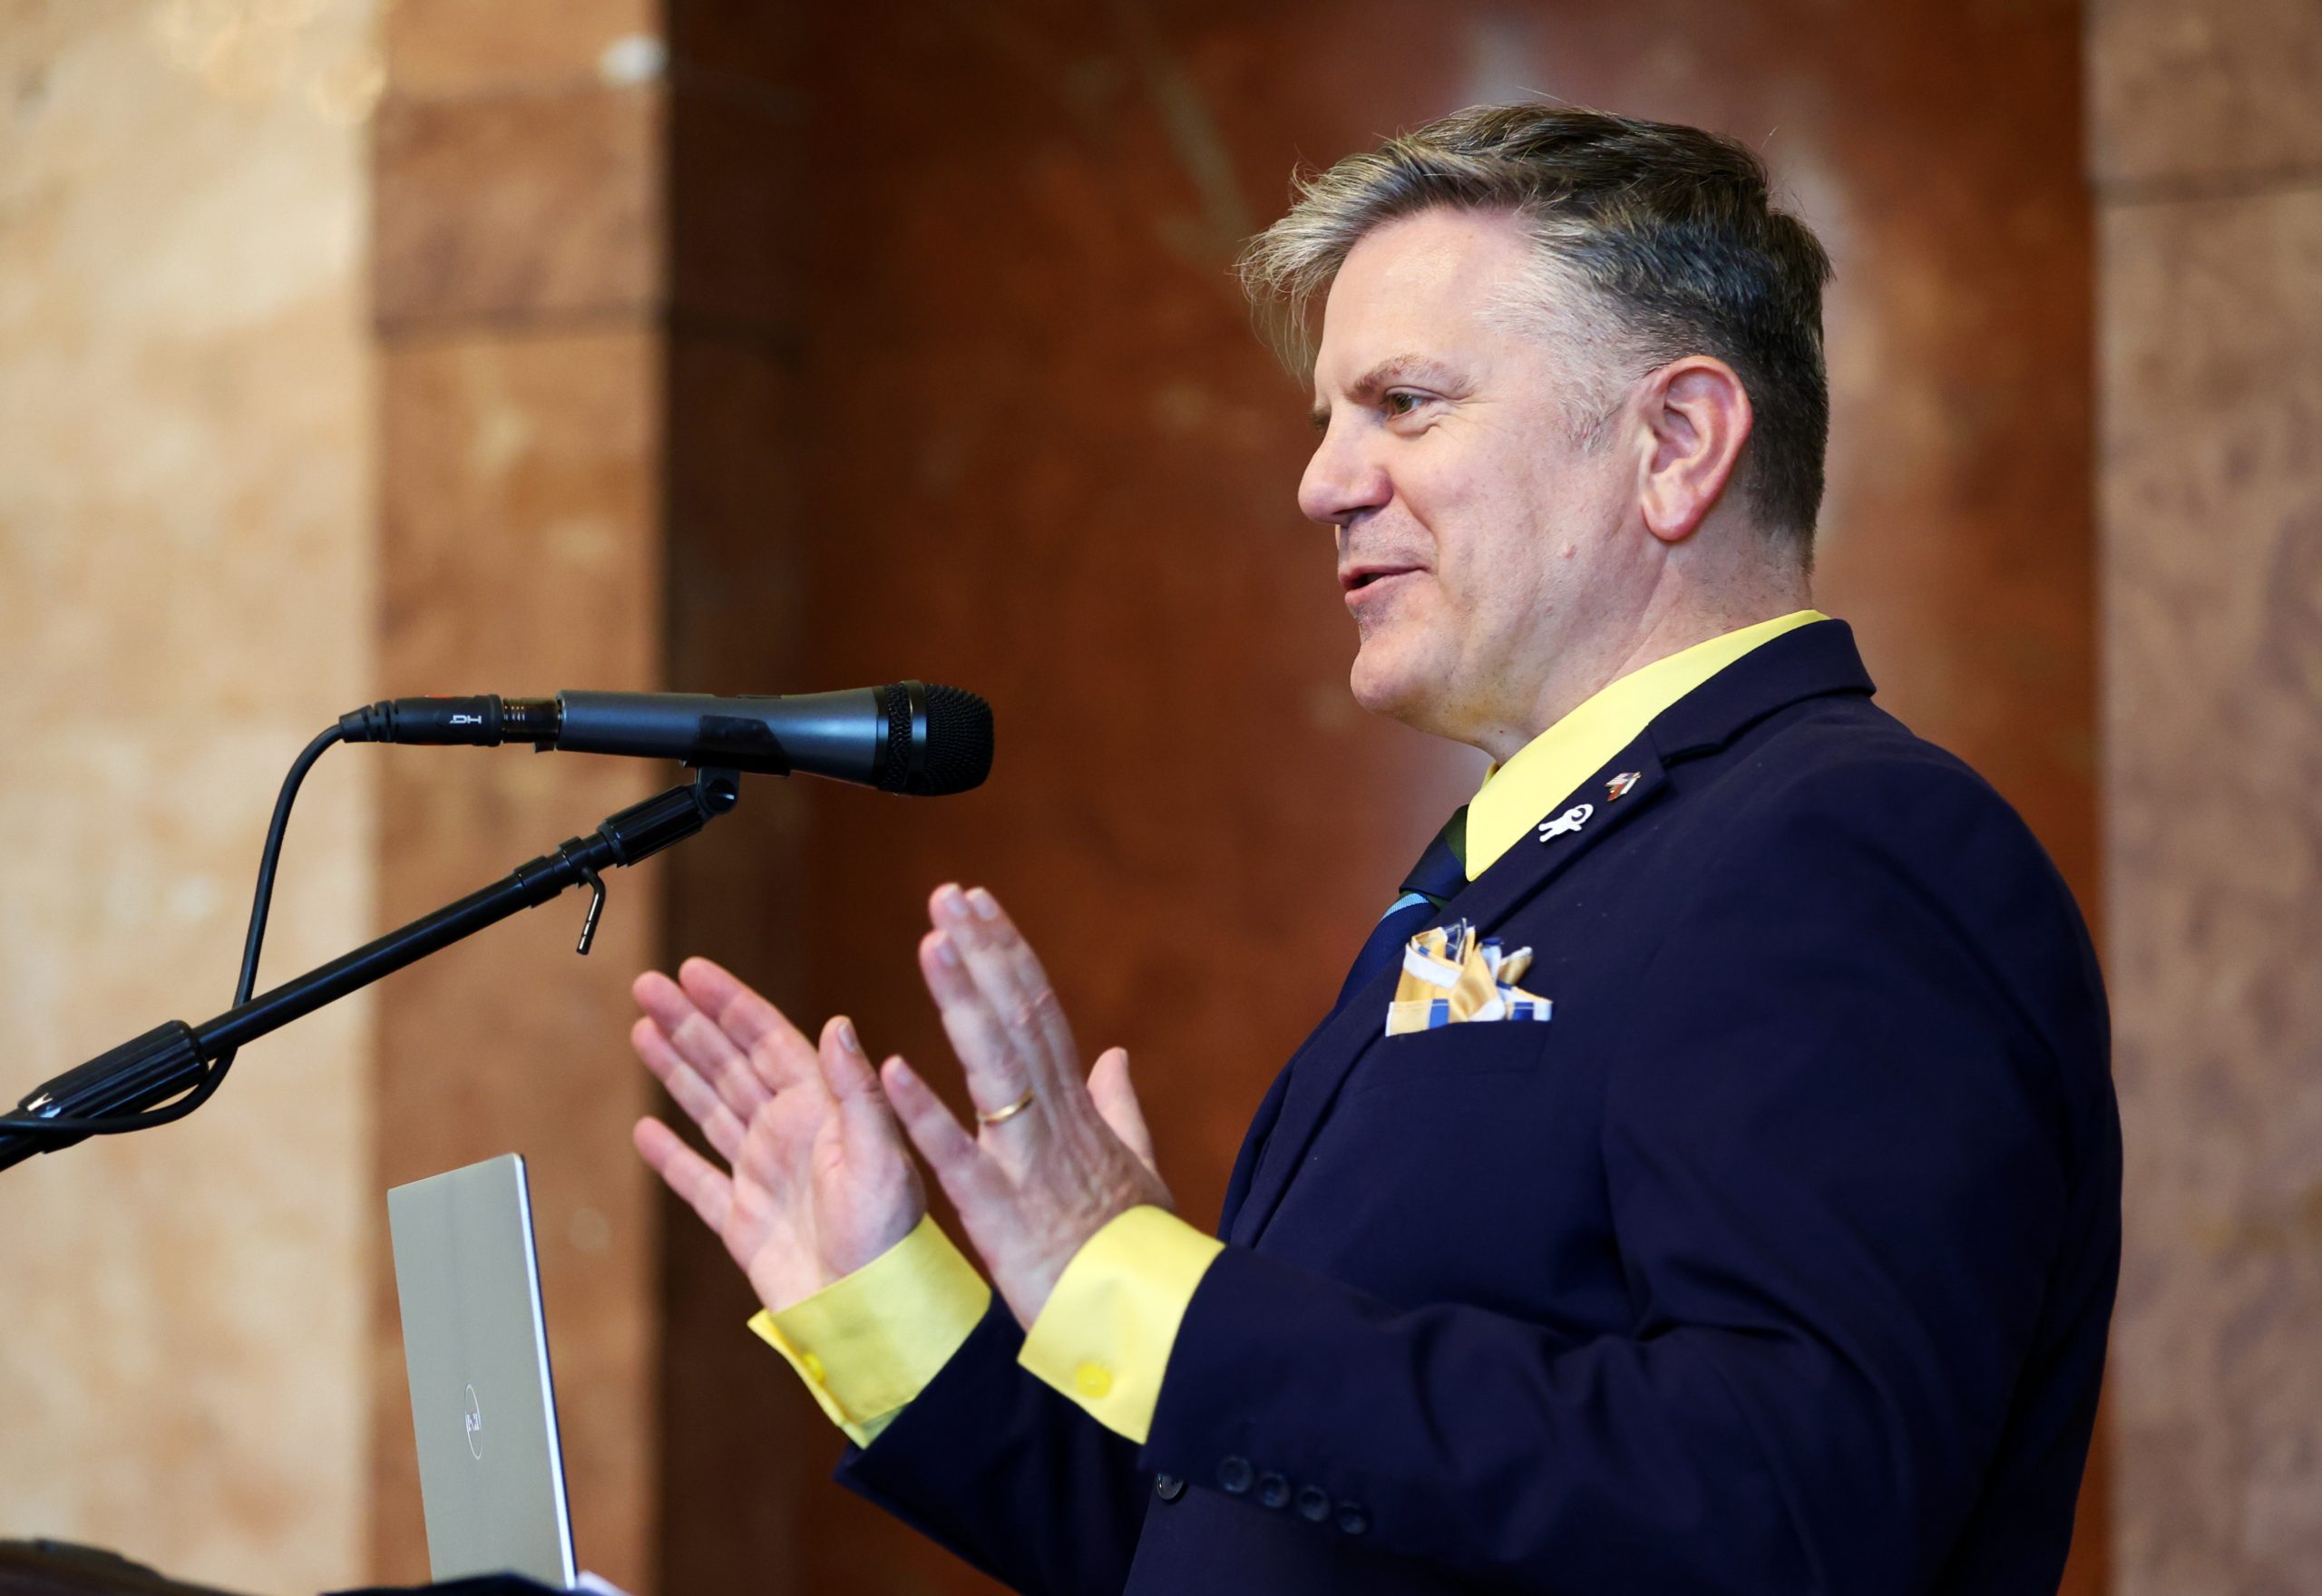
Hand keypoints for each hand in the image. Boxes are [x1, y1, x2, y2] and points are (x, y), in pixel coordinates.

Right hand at [628, 957, 924, 1313]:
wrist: (873, 1313)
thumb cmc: (891, 1236)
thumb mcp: (881, 1154)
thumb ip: (856, 1090)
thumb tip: (837, 1024)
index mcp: (822, 1109)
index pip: (767, 1040)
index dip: (729, 1004)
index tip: (692, 971)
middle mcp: (790, 1133)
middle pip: (729, 1064)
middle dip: (689, 1023)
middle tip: (648, 985)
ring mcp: (764, 1175)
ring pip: (709, 1108)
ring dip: (676, 1069)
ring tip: (642, 1030)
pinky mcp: (744, 1222)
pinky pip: (698, 1179)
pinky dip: (671, 1155)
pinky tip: (646, 1129)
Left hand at [880, 884, 1171, 1326]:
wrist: (1152, 1321)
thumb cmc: (1140, 1253)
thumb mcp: (1137, 1169)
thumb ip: (1120, 1108)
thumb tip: (1114, 1056)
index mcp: (1080, 1111)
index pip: (1040, 1013)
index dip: (1009, 954)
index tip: (979, 904)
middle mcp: (1056, 1123)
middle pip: (1019, 1021)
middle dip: (984, 953)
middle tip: (947, 895)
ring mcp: (1029, 1164)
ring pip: (994, 1069)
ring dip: (961, 1004)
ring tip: (932, 945)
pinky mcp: (1001, 1214)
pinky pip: (956, 1157)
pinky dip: (924, 1114)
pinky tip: (890, 1070)